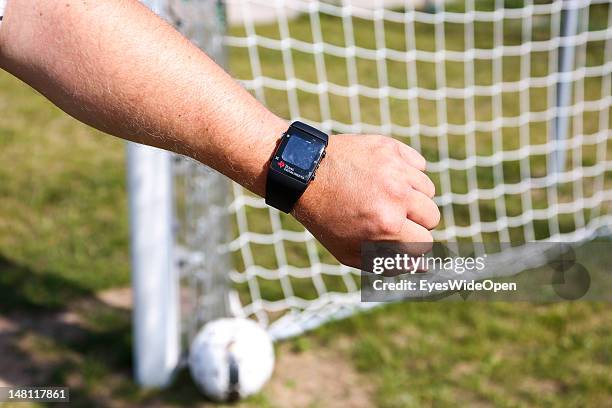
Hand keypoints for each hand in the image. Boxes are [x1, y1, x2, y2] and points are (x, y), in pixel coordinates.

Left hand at [293, 134, 439, 267]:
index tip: (396, 238)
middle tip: (392, 216)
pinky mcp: (391, 148)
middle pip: (432, 217)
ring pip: (428, 190)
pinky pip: (418, 165)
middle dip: (415, 222)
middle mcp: (396, 197)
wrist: (303, 174)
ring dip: (412, 197)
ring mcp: (396, 169)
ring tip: (386, 196)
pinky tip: (386, 177)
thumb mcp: (349, 252)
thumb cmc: (325, 218)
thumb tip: (423, 266)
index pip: (425, 243)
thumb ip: (388, 264)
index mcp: (387, 226)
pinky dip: (408, 172)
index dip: (410, 244)